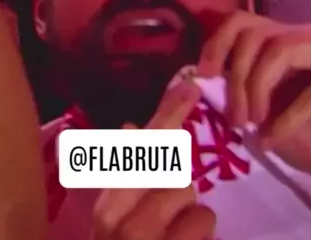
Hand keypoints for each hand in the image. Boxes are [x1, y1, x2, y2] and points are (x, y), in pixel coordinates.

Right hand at [93, 80, 214, 239]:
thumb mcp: (120, 214)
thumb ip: (127, 169)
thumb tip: (129, 126)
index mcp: (107, 201)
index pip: (141, 147)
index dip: (168, 112)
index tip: (190, 85)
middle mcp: (117, 217)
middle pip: (171, 169)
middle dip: (177, 185)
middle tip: (165, 212)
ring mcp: (141, 237)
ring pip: (190, 196)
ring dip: (190, 214)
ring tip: (172, 236)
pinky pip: (202, 221)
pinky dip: (199, 233)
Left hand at [198, 11, 310, 202]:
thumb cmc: (309, 138)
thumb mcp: (262, 108)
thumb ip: (238, 85)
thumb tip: (202, 77)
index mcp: (287, 37)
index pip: (243, 19)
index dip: (217, 42)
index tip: (204, 75)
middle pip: (256, 33)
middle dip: (236, 76)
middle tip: (234, 118)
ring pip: (280, 48)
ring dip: (257, 89)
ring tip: (253, 125)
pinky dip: (287, 117)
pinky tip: (273, 140)